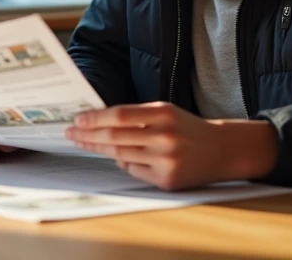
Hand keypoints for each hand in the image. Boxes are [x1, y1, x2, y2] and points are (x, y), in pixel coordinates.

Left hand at [64, 102, 278, 190]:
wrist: (221, 150)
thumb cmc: (186, 127)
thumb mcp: (165, 111)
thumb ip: (136, 115)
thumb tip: (97, 121)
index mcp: (163, 114)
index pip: (120, 115)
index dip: (95, 118)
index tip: (77, 119)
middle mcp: (164, 137)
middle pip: (115, 138)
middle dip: (88, 136)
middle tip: (70, 133)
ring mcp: (166, 161)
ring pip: (120, 156)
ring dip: (99, 149)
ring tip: (84, 142)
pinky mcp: (167, 180)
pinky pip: (134, 170)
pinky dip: (125, 162)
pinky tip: (122, 156)